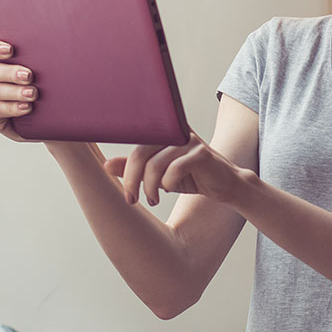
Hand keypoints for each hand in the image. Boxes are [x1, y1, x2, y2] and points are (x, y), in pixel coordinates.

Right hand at [0, 39, 36, 140]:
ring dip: (16, 92)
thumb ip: (37, 61)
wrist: (43, 119)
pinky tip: (26, 107)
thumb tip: (51, 49)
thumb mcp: (39, 74)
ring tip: (33, 94)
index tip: (10, 49)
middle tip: (29, 76)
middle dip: (11, 72)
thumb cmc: (41, 92)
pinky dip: (12, 108)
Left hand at [118, 134, 255, 207]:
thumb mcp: (158, 174)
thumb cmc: (190, 177)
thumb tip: (106, 165)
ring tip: (153, 199)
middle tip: (132, 199)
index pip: (133, 145)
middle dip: (132, 180)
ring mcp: (189, 141)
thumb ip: (134, 168)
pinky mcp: (202, 153)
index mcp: (163, 132)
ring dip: (149, 187)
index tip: (124, 191)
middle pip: (140, 152)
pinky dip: (168, 184)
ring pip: (155, 164)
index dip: (124, 168)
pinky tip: (170, 190)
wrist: (225, 185)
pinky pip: (175, 169)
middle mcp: (174, 131)